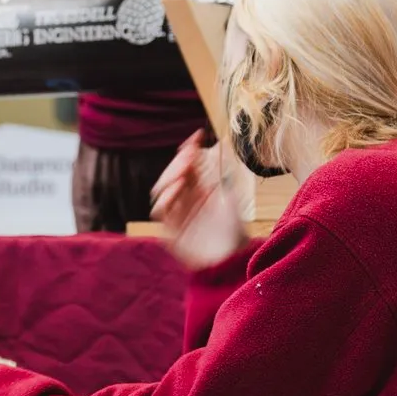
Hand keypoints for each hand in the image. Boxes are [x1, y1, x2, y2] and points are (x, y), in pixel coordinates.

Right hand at [150, 130, 249, 269]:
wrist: (234, 259)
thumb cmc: (236, 231)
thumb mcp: (230, 199)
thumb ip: (218, 178)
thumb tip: (218, 147)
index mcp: (197, 191)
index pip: (186, 165)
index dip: (189, 150)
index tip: (198, 136)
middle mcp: (184, 200)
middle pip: (171, 175)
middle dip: (179, 162)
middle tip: (190, 153)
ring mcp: (176, 215)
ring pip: (162, 190)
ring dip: (171, 176)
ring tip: (185, 170)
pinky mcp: (170, 231)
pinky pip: (160, 211)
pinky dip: (166, 197)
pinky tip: (178, 187)